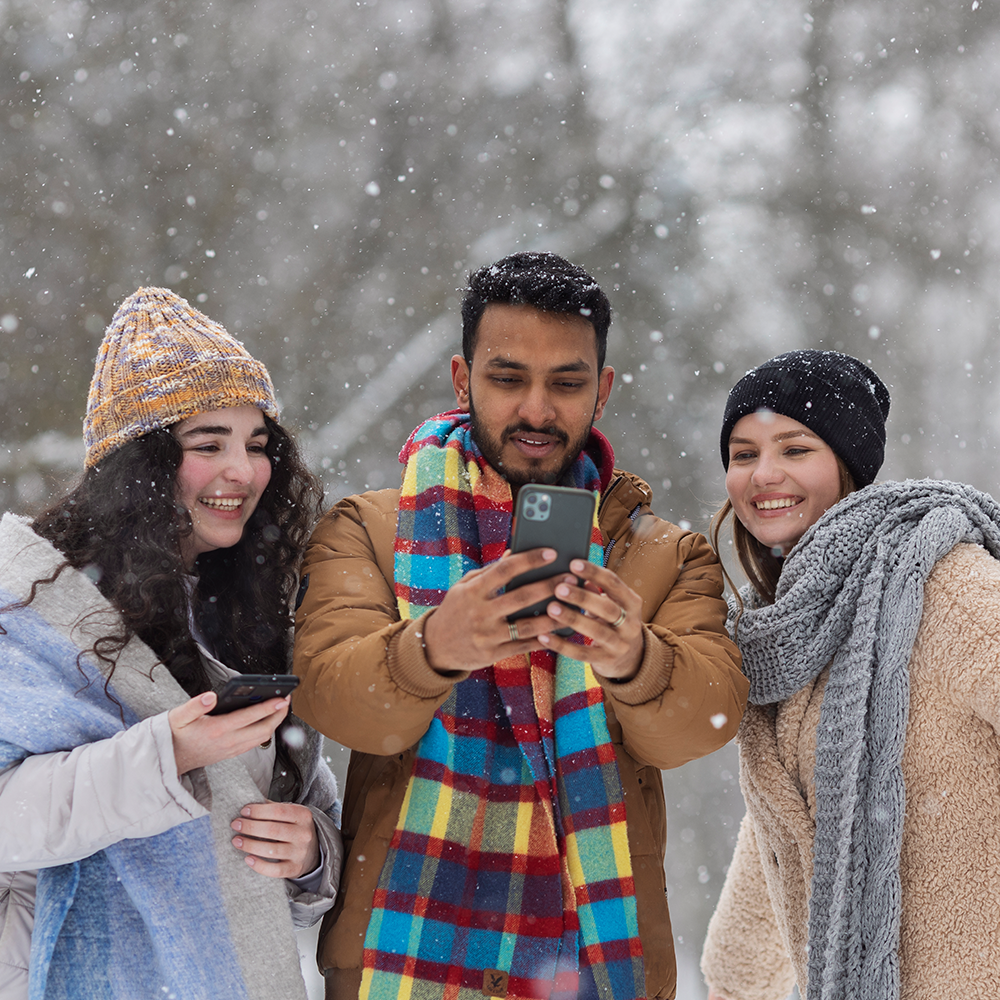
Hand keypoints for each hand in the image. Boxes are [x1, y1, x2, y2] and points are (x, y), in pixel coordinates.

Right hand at [168, 692, 289, 775]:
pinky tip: (266, 721)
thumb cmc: (174, 736)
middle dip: (278, 714)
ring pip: (261, 738)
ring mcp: (231, 749)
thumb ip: (195, 705)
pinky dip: (265, 732)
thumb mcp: (178, 716)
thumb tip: (212, 696)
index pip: (249, 717)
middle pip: (263, 729)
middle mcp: (227, 741)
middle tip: (286, 700)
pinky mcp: (231, 753)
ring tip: (280, 708)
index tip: (281, 698)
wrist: (168, 760)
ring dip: (274, 723)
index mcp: (217, 730)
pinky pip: (254, 744)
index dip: (268, 707)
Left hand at [230, 800, 320, 877]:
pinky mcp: (294, 868)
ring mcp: (300, 853)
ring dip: (250, 845)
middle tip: (235, 825)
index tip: (244, 811)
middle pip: (273, 830)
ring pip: (272, 850)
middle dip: (250, 827)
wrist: (312, 851)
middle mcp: (303, 834)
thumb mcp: (290, 813)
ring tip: (236, 841)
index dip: (259, 811)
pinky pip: (274, 870)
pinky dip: (259, 865)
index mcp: (303, 815)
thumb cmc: (294, 828)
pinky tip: (247, 859)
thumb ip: (273, 807)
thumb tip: (249, 803)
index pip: (278, 811)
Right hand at [421, 547, 566, 671]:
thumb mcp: (465, 587)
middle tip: (572, 577)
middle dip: (550, 585)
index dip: (529, 560)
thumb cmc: (456, 610)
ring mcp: (487, 636)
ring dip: (554, 615)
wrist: (436, 646)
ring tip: (575, 605)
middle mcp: (480, 613)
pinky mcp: (493, 654)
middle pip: (521, 597)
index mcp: (473, 591)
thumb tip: (514, 553)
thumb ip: (489, 571)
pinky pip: (524, 645)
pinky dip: (544, 638)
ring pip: (528, 625)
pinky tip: (562, 629)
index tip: (551, 552)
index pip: (505, 570)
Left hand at [536, 558, 644, 680]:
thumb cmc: (612, 622)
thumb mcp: (610, 604)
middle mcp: (630, 623)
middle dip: (582, 597)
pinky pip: (582, 654)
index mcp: (632, 602)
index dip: (594, 572)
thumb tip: (570, 572)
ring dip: (573, 619)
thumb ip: (594, 590)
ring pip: (596, 631)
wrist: (630, 658)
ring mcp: (620, 644)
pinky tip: (543, 637)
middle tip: (559, 588)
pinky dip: (562, 645)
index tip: (573, 563)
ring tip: (551, 608)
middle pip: (607, 608)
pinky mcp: (606, 661)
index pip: (614, 583)